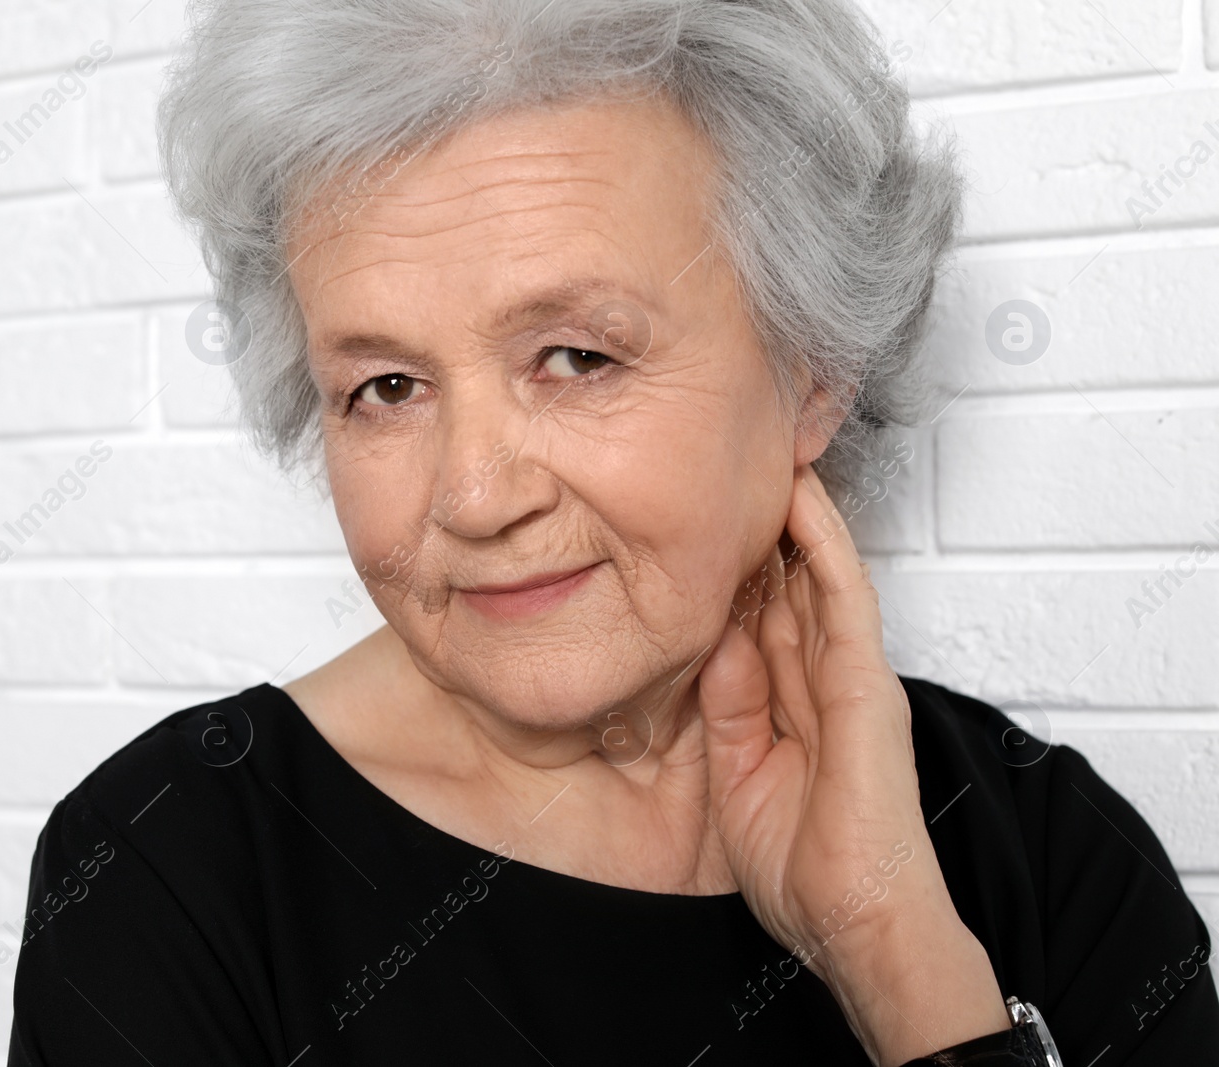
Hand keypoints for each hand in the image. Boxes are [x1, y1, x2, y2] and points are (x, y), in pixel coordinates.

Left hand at [696, 464, 1008, 1065]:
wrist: (857, 921)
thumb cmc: (805, 867)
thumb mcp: (739, 772)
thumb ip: (729, 706)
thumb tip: (711, 645)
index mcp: (798, 705)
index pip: (763, 617)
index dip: (735, 569)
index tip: (698, 524)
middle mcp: (827, 681)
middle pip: (787, 587)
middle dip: (756, 531)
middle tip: (722, 467)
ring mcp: (851, 676)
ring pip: (816, 576)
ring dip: (790, 517)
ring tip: (761, 455)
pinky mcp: (867, 681)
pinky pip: (844, 596)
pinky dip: (824, 544)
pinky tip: (799, 498)